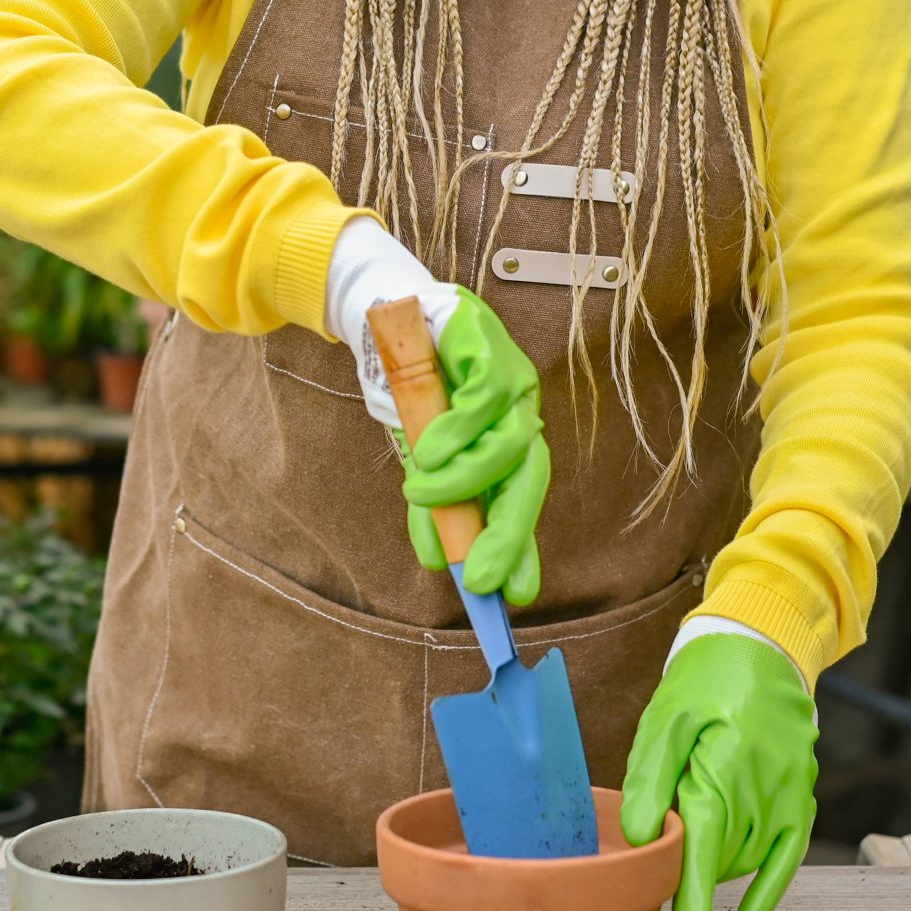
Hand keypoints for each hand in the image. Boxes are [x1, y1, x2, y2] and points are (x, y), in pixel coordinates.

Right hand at [324, 222, 545, 604]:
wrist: (382, 313)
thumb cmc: (406, 386)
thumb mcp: (418, 455)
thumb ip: (435, 502)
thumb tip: (439, 561)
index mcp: (506, 440)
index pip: (520, 499)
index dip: (519, 547)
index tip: (513, 597)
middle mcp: (519, 413)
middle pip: (528, 479)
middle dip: (508, 533)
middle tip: (480, 576)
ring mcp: (512, 380)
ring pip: (509, 445)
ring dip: (462, 479)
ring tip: (421, 489)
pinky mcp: (491, 348)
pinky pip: (484, 403)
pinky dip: (456, 434)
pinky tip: (427, 451)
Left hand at [620, 633, 817, 910]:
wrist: (760, 649)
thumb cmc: (704, 681)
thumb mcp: (665, 719)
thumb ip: (652, 778)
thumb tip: (642, 837)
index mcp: (726, 764)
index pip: (709, 841)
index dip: (695, 892)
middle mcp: (765, 786)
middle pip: (723, 853)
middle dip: (689, 871)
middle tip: (652, 862)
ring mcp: (790, 794)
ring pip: (747, 857)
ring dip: (715, 868)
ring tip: (683, 853)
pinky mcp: (800, 798)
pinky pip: (789, 854)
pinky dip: (768, 889)